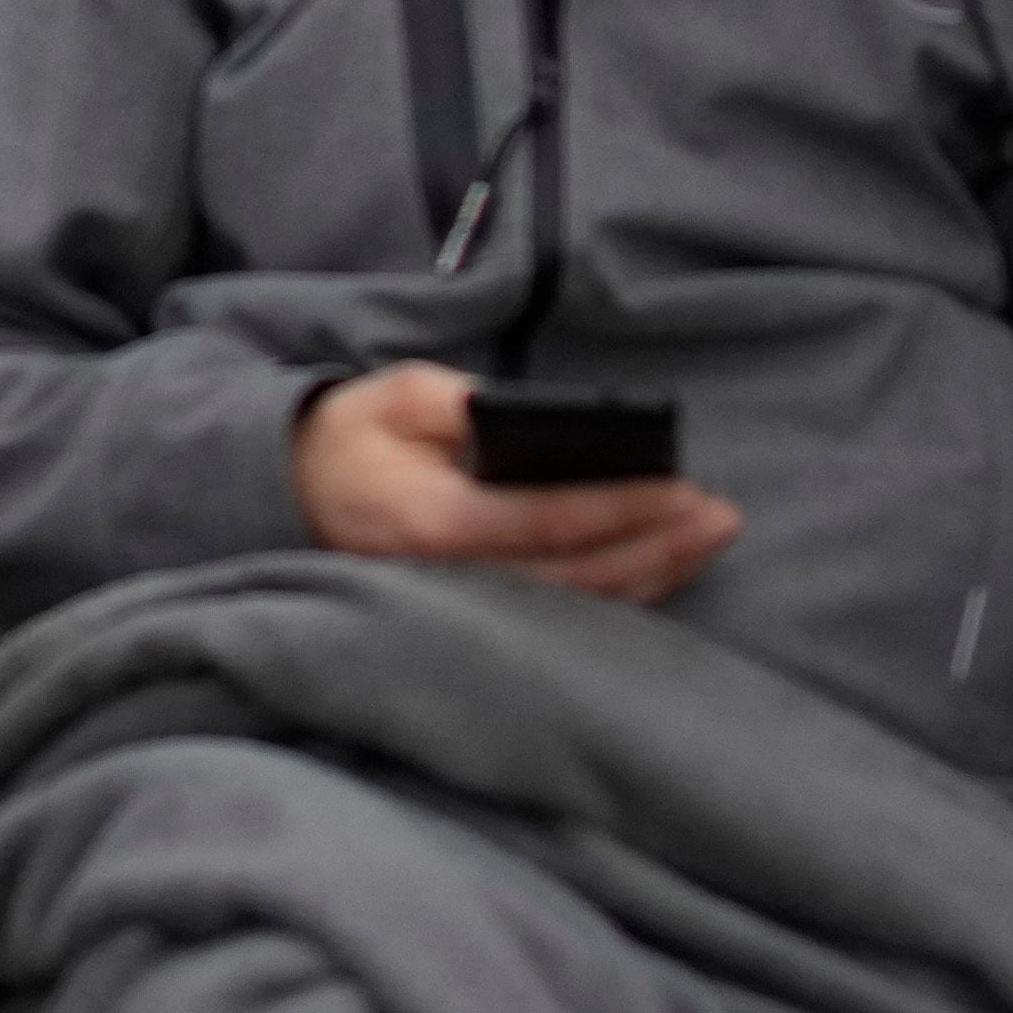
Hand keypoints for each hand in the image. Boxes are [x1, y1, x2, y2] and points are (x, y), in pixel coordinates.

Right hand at [290, 363, 741, 604]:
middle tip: (722, 517)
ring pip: (579, 607)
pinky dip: (621, 594)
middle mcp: (456, 582)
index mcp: (435, 522)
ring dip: (653, 576)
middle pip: (581, 578)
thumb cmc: (351, 437)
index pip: (550, 521)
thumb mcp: (400, 395)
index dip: (624, 506)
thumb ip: (467, 402)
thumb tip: (538, 418)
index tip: (684, 488)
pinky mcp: (478, 617)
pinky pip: (564, 614)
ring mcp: (467, 610)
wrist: (290, 496)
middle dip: (660, 548)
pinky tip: (663, 569)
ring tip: (708, 540)